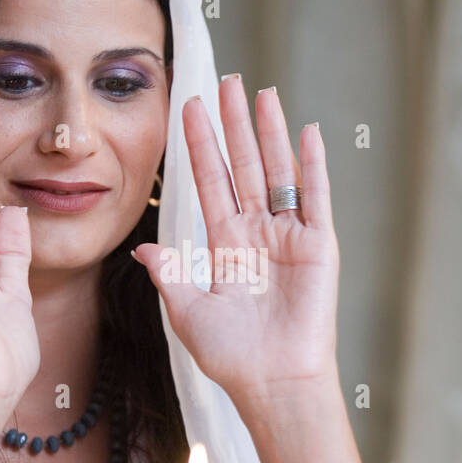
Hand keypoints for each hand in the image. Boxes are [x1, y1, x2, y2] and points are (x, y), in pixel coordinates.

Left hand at [133, 78, 339, 406]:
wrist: (271, 381)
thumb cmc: (231, 355)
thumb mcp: (187, 310)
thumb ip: (169, 273)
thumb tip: (143, 245)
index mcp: (226, 245)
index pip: (210, 182)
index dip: (201, 146)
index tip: (189, 108)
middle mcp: (257, 233)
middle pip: (243, 166)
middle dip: (233, 125)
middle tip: (226, 81)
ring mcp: (289, 237)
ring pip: (277, 172)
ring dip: (269, 132)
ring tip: (261, 93)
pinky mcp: (318, 246)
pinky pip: (315, 198)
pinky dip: (313, 166)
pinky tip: (307, 133)